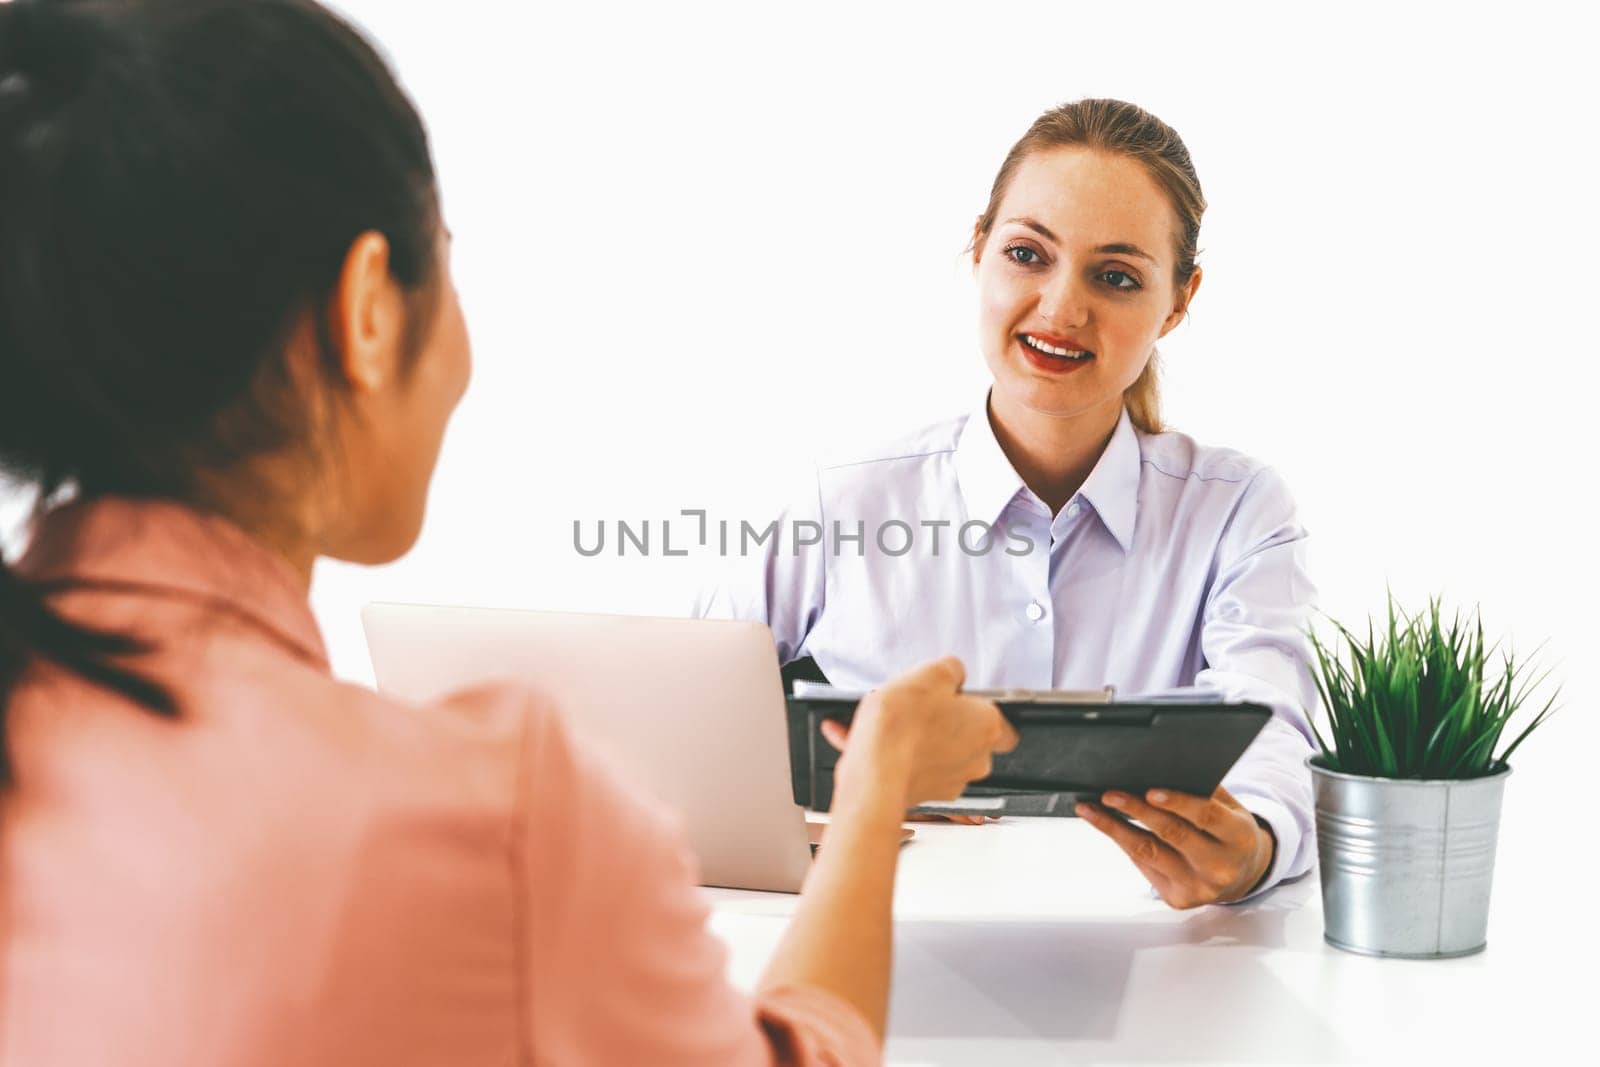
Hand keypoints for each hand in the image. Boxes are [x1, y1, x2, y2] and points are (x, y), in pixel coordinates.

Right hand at [820, 657, 1017, 810]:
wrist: (873, 772)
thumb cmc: (902, 727)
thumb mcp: (930, 673)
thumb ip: (952, 669)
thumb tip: (954, 673)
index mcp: (988, 727)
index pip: (1006, 722)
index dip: (980, 708)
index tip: (959, 698)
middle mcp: (976, 760)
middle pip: (968, 737)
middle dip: (946, 723)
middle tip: (920, 707)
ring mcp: (950, 781)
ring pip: (940, 755)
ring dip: (919, 740)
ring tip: (889, 723)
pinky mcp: (924, 795)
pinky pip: (914, 770)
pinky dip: (898, 756)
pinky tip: (874, 741)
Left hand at [1075, 786, 1274, 907]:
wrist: (1242, 875)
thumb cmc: (1229, 832)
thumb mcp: (1230, 809)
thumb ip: (1204, 791)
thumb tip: (1159, 769)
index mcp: (1239, 839)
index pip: (1207, 816)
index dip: (1177, 802)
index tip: (1149, 790)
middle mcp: (1221, 867)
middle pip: (1173, 835)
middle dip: (1137, 812)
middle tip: (1110, 795)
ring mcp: (1199, 888)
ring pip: (1149, 853)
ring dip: (1115, 829)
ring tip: (1091, 810)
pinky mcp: (1179, 899)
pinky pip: (1144, 866)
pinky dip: (1124, 843)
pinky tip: (1107, 827)